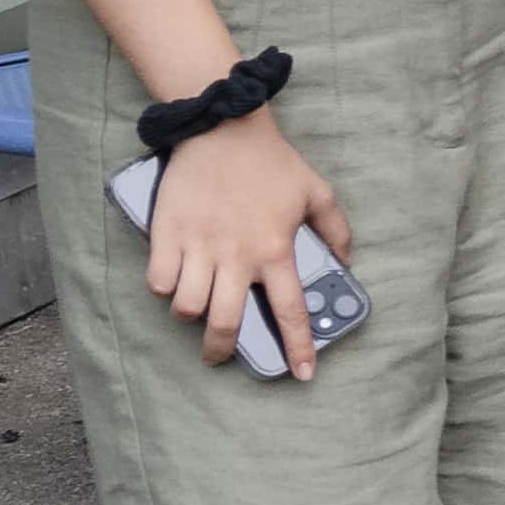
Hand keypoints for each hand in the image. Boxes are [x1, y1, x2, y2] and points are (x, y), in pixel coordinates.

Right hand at [144, 109, 355, 372]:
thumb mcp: (317, 192)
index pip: (291, 310)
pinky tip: (173, 281)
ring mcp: (199, 247)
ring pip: (187, 308)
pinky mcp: (167, 235)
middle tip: (220, 356)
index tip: (303, 374)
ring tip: (196, 308)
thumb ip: (336, 229)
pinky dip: (164, 288)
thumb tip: (345, 262)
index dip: (297, 347)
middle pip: (225, 323)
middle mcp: (236, 256)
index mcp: (276, 250)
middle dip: (222, 349)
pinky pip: (158, 281)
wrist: (222, 130)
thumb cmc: (271, 163)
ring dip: (190, 316)